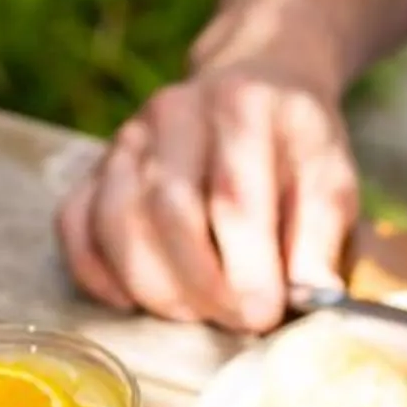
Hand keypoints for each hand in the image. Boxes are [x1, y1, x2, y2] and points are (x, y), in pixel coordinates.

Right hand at [57, 60, 361, 331]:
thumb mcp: (331, 180)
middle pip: (168, 212)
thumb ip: (321, 239)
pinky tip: (131, 299)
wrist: (254, 86)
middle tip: (234, 320)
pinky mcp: (96, 167)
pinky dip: (96, 272)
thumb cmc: (295, 148)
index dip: (245, 269)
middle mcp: (175, 113)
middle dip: (201, 285)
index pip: (233, 197)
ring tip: (194, 312)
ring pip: (115, 221)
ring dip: (153, 286)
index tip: (264, 315)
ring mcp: (127, 139)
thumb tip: (314, 300)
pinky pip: (74, 223)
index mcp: (242, 108)